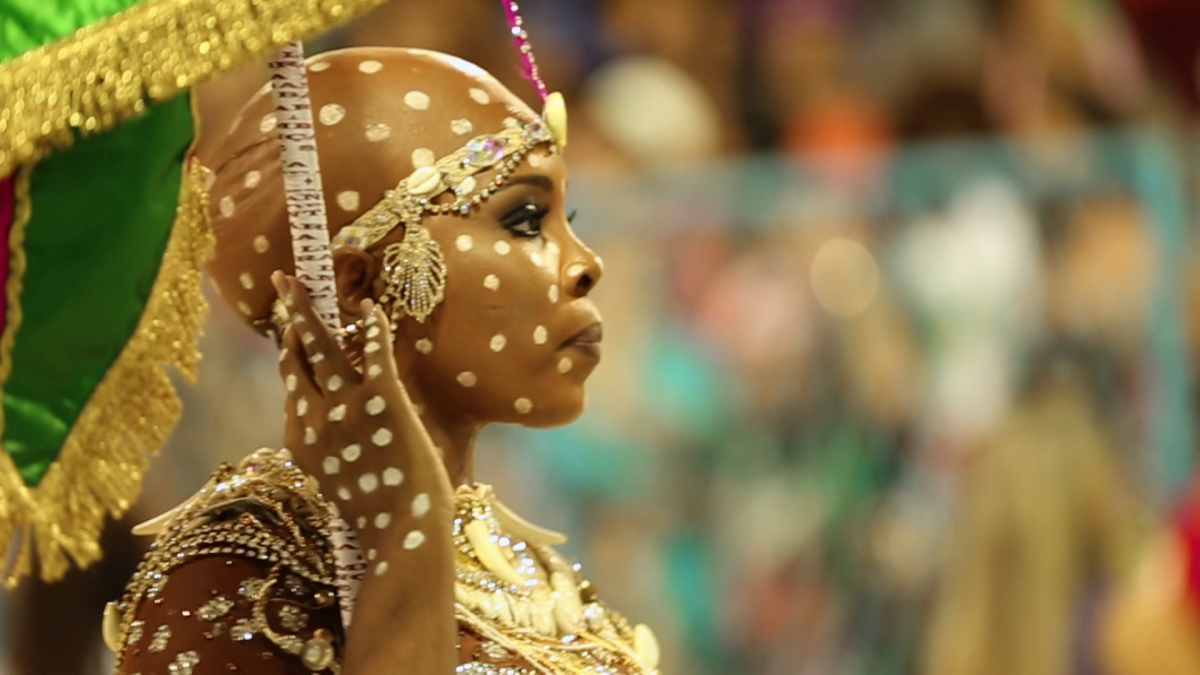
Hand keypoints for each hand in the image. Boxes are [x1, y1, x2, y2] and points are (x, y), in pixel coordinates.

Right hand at [271, 273, 452, 543]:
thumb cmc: (380, 516)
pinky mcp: (381, 401)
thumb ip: (331, 453)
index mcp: (299, 442)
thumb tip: (332, 435)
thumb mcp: (340, 483)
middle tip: (284, 285)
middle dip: (289, 318)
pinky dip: (370, 327)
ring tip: (301, 282)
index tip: (291, 328)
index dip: (292, 353)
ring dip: (310, 311)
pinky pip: (372, 352)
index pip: (292, 385)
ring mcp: (345, 410)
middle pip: (295, 359)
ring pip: (321, 348)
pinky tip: (368, 307)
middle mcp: (313, 420)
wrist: (401, 535)